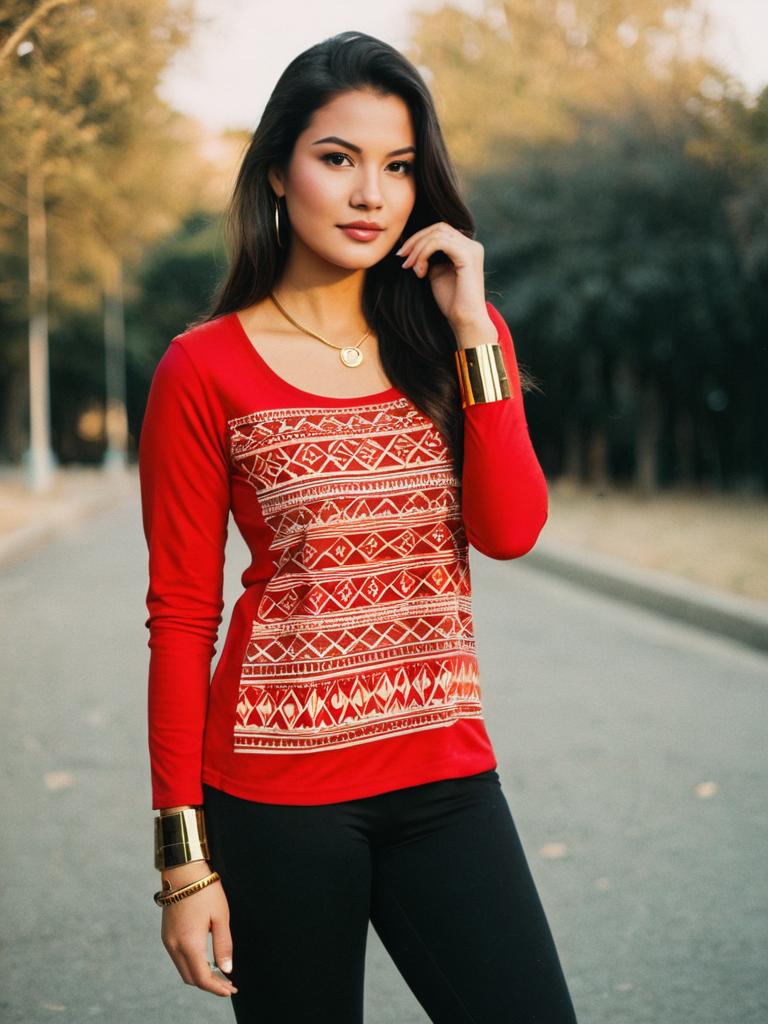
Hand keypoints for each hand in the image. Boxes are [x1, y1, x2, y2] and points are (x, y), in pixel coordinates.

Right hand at [159, 861, 237, 997]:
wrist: (183, 871)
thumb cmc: (205, 891)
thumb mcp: (221, 917)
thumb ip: (223, 945)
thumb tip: (227, 969)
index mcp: (189, 943)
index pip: (202, 978)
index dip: (217, 988)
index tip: (231, 989)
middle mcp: (174, 946)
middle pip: (191, 978)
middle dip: (209, 984)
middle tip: (227, 984)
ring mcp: (168, 941)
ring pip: (183, 969)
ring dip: (200, 975)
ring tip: (219, 974)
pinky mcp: (166, 935)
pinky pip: (178, 958)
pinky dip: (191, 964)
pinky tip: (205, 960)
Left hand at [396, 222, 486, 328]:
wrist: (465, 321)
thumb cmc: (452, 302)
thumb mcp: (437, 273)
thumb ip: (430, 257)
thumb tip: (414, 247)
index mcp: (466, 248)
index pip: (440, 230)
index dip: (419, 238)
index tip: (403, 255)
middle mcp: (472, 245)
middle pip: (438, 228)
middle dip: (415, 240)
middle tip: (401, 257)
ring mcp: (472, 249)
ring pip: (437, 234)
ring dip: (418, 249)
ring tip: (410, 267)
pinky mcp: (468, 256)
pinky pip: (439, 243)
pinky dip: (424, 254)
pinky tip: (420, 272)